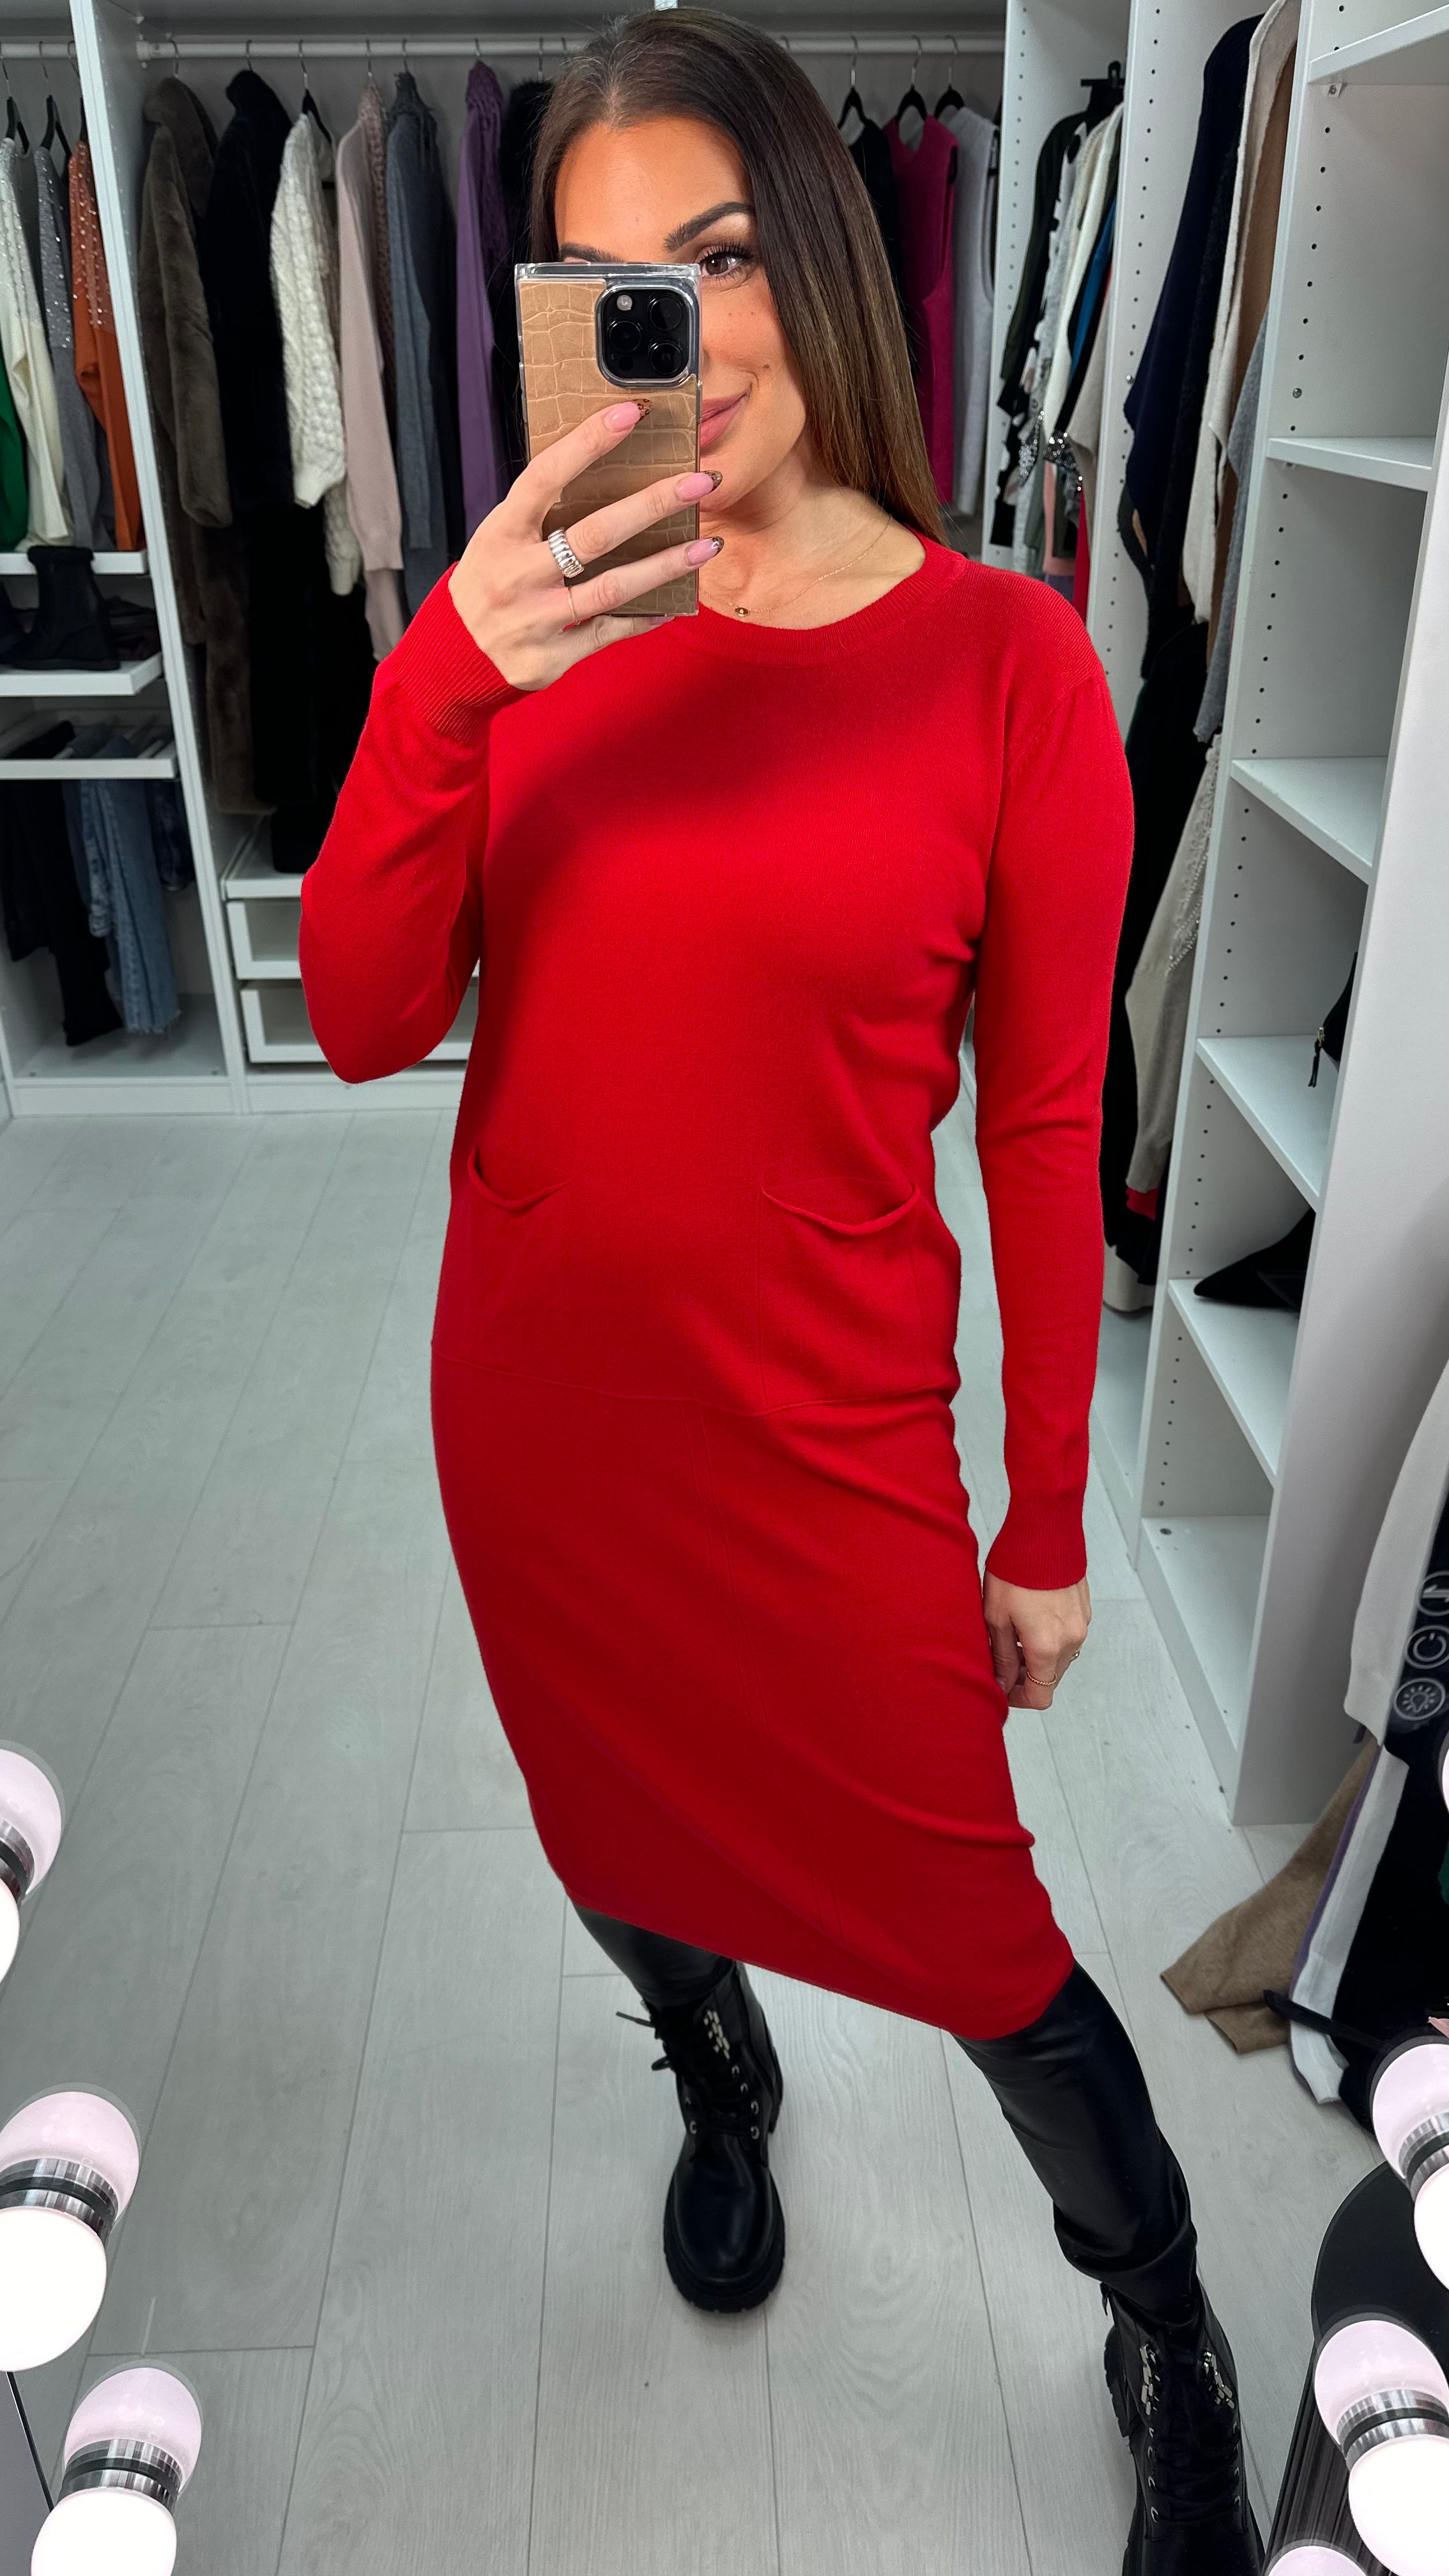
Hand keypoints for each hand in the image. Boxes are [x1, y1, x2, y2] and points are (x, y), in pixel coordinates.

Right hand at [447, 401, 719, 690]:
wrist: (452, 657)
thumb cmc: (486, 584)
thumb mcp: (497, 540)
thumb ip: (540, 514)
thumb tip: (603, 472)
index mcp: (501, 533)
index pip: (545, 477)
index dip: (586, 444)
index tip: (628, 415)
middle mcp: (517, 574)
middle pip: (595, 534)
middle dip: (652, 504)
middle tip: (699, 483)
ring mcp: (535, 618)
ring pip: (612, 588)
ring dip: (665, 566)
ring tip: (706, 546)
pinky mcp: (551, 656)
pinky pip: (610, 632)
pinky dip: (645, 617)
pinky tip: (676, 602)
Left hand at [982, 1574, 1090, 1709]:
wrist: (1043, 1530)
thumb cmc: (1015, 1570)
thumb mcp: (996, 1616)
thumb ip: (1001, 1656)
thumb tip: (1001, 1683)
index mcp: (1048, 1647)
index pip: (1040, 1696)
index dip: (1017, 1698)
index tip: (1001, 1688)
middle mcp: (1071, 1640)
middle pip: (1050, 1678)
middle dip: (1025, 1675)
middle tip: (1001, 1656)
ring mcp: (1081, 1624)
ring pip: (1059, 1657)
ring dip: (1037, 1655)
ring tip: (1013, 1630)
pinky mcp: (1083, 1609)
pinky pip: (1067, 1636)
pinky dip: (1049, 1637)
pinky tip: (1030, 1615)